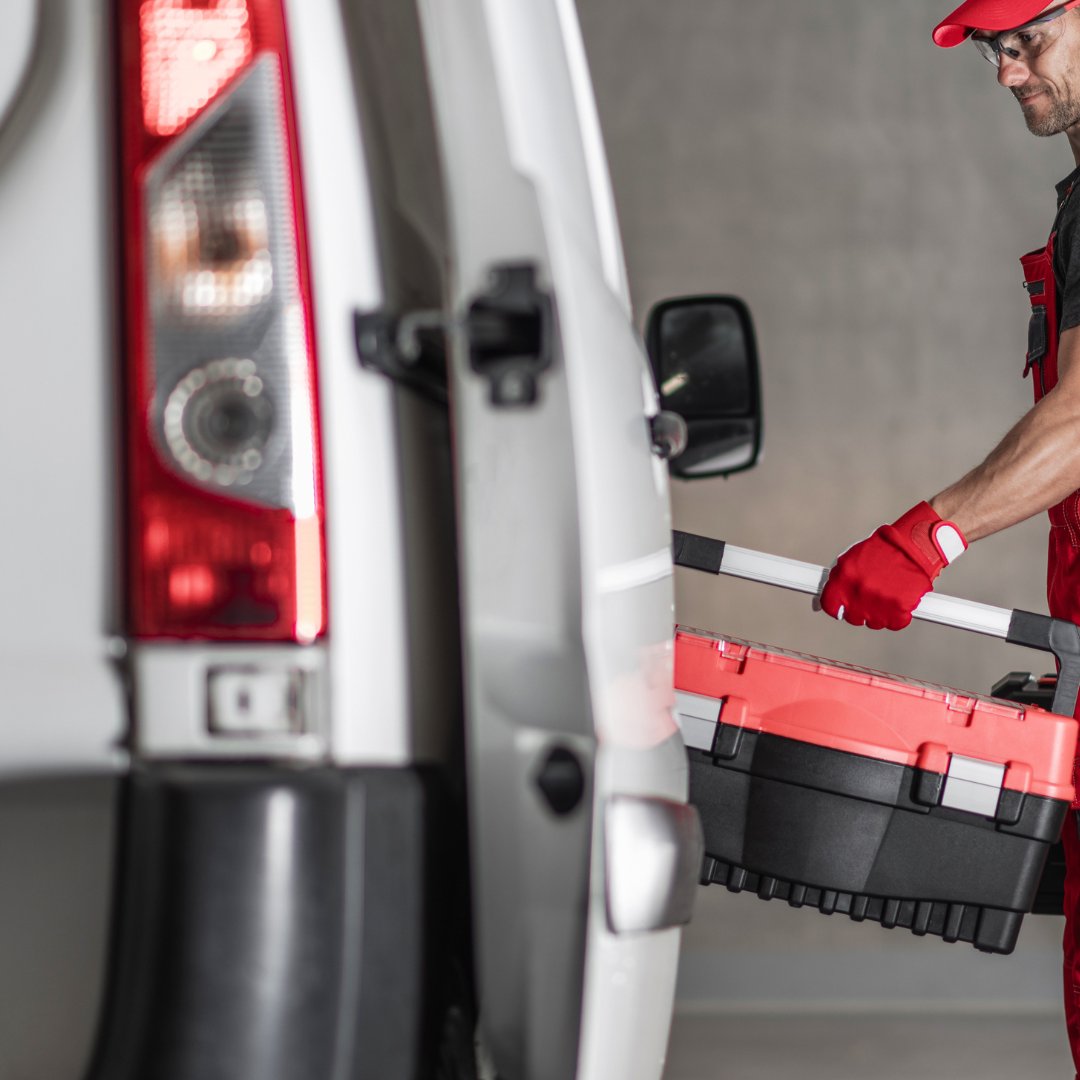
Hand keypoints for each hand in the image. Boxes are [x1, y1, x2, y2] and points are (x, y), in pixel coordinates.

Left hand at [820, 502, 966, 630]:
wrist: (914, 546)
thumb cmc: (884, 549)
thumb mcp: (853, 558)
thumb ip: (839, 579)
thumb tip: (827, 596)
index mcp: (844, 577)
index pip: (829, 604)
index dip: (836, 608)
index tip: (840, 609)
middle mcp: (859, 591)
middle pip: (853, 617)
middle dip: (859, 610)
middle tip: (870, 597)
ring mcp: (879, 602)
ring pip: (874, 622)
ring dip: (880, 613)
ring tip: (887, 594)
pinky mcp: (900, 609)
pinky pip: (895, 623)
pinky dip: (899, 616)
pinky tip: (899, 602)